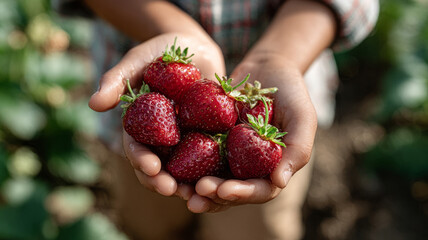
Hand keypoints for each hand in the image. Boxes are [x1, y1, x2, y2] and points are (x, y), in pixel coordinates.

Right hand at [89, 33, 224, 197]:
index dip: (142, 160)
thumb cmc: (161, 51)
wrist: (196, 48)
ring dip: (188, 185)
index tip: (152, 168)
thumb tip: (93, 104)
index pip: (137, 148)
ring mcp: (186, 140)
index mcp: (142, 126)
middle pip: (159, 167)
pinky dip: (214, 171)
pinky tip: (221, 181)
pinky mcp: (209, 137)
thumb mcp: (139, 60)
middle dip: (162, 181)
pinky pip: (211, 157)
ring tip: (197, 196)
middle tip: (173, 190)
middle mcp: (162, 138)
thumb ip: (117, 79)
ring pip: (184, 169)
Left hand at [186, 52, 316, 212]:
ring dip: (194, 187)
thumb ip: (297, 149)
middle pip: (230, 190)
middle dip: (213, 196)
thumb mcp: (302, 117)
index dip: (242, 194)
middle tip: (195, 195)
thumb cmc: (292, 92)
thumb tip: (279, 182)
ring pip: (210, 177)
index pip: (258, 190)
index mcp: (271, 168)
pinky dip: (184, 162)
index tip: (224, 190)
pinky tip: (168, 164)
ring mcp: (228, 154)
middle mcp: (248, 167)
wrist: (267, 67)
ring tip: (178, 189)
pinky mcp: (211, 138)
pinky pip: (196, 153)